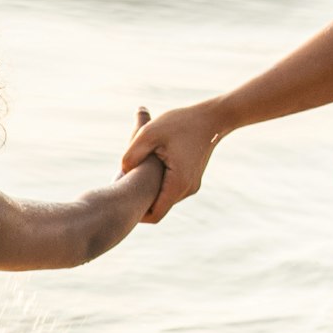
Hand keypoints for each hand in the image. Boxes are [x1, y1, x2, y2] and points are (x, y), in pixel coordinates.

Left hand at [122, 101, 223, 223]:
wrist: (212, 118)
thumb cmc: (180, 123)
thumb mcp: (149, 134)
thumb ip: (132, 154)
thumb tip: (122, 171)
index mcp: (178, 183)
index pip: (154, 215)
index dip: (135, 215)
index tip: (120, 203)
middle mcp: (187, 189)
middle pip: (158, 206)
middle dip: (140, 199)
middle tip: (121, 184)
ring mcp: (192, 185)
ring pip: (164, 197)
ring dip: (150, 189)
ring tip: (133, 173)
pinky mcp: (192, 179)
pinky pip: (171, 188)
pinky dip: (159, 182)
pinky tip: (148, 167)